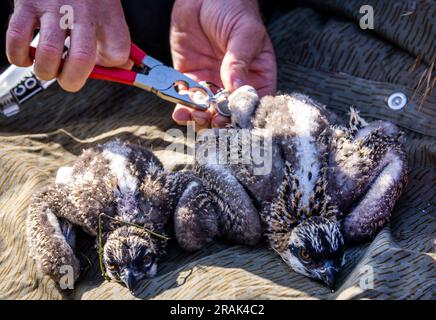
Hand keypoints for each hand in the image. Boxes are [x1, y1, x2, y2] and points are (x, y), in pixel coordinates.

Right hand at [6, 0, 130, 91]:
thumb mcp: (109, 14)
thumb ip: (115, 42)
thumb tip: (125, 67)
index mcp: (108, 15)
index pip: (118, 52)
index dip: (111, 70)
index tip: (100, 70)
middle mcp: (83, 11)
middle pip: (82, 58)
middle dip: (72, 80)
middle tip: (67, 79)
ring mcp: (54, 8)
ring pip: (49, 52)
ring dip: (45, 71)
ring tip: (47, 67)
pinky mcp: (27, 4)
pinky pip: (18, 39)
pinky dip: (19, 56)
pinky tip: (27, 55)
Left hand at [170, 0, 276, 129]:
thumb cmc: (234, 9)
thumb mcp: (244, 34)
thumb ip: (239, 61)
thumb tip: (237, 87)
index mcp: (256, 75)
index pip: (254, 102)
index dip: (245, 114)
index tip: (234, 117)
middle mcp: (233, 84)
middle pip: (228, 111)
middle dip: (220, 119)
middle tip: (213, 120)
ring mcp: (212, 82)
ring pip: (207, 109)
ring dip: (199, 116)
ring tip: (194, 116)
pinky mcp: (190, 77)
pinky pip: (187, 97)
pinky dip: (183, 106)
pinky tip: (180, 109)